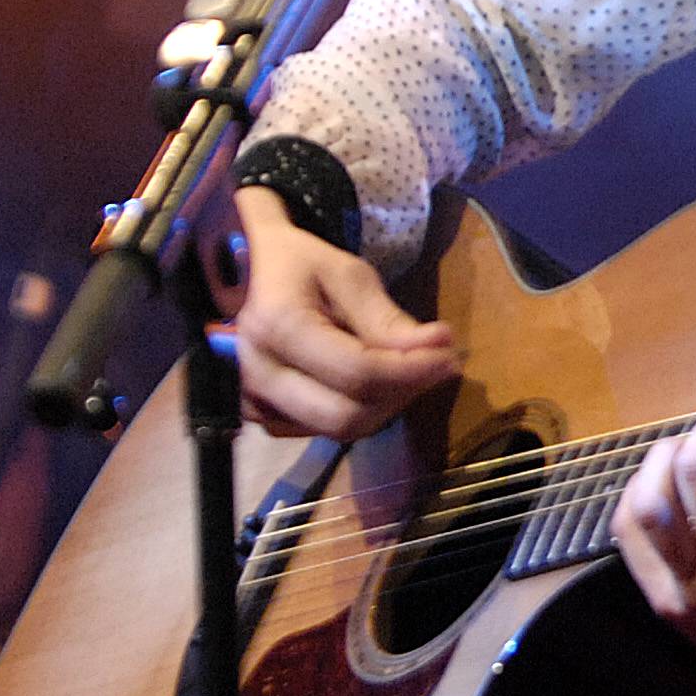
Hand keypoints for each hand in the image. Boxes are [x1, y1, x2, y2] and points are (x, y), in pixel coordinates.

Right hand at [222, 185, 460, 437]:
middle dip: (401, 394)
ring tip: (406, 368)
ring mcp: (253, 402)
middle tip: (434, 364)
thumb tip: (438, 349)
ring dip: (384, 405)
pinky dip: (358, 411)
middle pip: (348, 416)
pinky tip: (372, 381)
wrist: (245, 274)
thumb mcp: (347, 275)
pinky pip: (322, 430)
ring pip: (338, 430)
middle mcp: (258, 375)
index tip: (449, 356)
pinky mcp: (260, 417)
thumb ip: (387, 319)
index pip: (357, 374)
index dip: (411, 370)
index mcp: (277, 328)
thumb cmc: (299, 265)